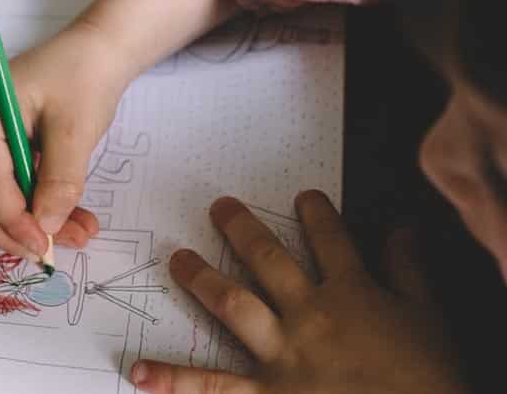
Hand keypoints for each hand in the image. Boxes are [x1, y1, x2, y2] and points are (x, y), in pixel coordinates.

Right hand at [0, 21, 132, 260]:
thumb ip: (60, 180)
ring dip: (25, 221)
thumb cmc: (83, 77)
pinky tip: (69, 220)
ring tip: (75, 236)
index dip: (13, 217)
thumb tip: (46, 227)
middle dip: (11, 227)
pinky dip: (33, 204)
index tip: (45, 245)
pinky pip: (6, 182)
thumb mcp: (76, 129)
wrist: (96, 52)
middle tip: (47, 253)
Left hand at [131, 192, 466, 393]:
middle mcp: (310, 315)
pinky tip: (140, 371)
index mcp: (353, 294)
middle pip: (269, 260)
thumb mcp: (431, 317)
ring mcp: (284, 355)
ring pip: (233, 304)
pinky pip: (215, 385)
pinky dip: (175, 380)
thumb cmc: (431, 378)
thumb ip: (411, 267)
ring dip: (201, 279)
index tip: (304, 196)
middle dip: (242, 229)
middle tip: (218, 206)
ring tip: (176, 258)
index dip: (317, 214)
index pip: (330, 239)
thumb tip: (400, 224)